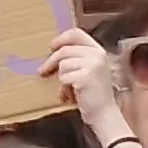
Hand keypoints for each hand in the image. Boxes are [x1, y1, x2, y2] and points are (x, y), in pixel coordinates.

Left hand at [43, 28, 134, 147]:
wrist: (104, 114)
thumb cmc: (93, 94)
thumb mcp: (90, 69)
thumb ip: (77, 57)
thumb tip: (53, 49)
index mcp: (99, 51)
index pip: (77, 33)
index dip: (61, 39)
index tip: (51, 47)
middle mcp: (97, 55)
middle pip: (65, 50)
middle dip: (51, 62)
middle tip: (43, 71)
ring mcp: (93, 65)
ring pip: (62, 64)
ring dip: (61, 78)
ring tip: (68, 89)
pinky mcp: (85, 77)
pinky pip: (63, 78)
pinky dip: (63, 88)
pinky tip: (69, 95)